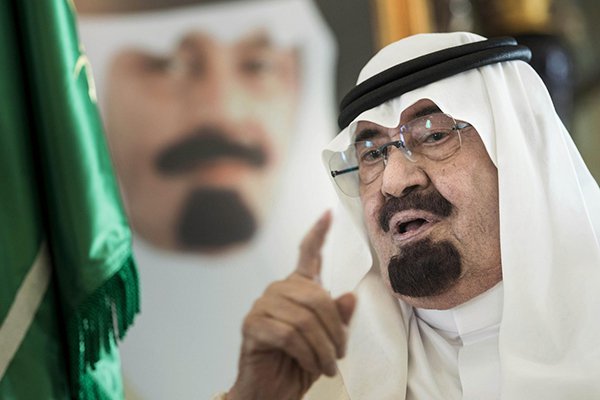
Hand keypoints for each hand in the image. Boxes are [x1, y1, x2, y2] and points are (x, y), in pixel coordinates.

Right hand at [227, 211, 355, 399]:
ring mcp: (262, 306)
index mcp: (297, 290)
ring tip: (327, 366)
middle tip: (340, 354)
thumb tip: (348, 297)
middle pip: (317, 297)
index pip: (307, 255)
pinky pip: (289, 334)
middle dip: (336, 330)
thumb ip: (337, 319)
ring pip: (304, 318)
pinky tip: (311, 366)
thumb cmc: (299, 364)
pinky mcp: (252, 325)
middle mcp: (278, 291)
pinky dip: (307, 354)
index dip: (318, 234)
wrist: (272, 394)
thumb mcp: (328, 342)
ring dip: (323, 348)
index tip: (329, 213)